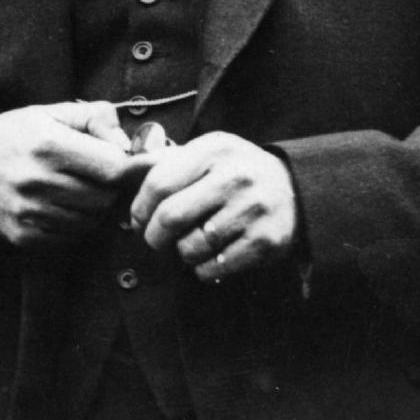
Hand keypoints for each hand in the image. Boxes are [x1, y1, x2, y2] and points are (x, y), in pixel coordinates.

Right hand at [0, 103, 142, 246]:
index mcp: (48, 145)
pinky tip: (59, 210)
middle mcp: (39, 181)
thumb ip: (92, 118)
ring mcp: (31, 214)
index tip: (129, 165)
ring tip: (75, 193)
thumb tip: (129, 142)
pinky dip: (73, 227)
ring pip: (91, 222)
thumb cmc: (5, 140)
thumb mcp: (44, 114)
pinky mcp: (24, 238)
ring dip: (92, 210)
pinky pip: (70, 239)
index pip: (114, 168)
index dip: (129, 168)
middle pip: (106, 198)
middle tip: (98, 179)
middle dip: (109, 189)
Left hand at [128, 134, 297, 279]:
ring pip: (190, 247)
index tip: (138, 220)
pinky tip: (213, 255)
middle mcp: (236, 177)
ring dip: (182, 253)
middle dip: (154, 237)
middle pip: (170, 217)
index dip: (140, 209)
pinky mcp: (264, 242)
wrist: (296, 189)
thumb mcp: (209, 153)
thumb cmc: (237, 173)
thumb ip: (169, 161)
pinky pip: (213, 267)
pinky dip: (204, 268)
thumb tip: (123, 170)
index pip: (159, 184)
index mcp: (215, 150)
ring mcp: (252, 210)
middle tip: (156, 241)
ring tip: (193, 244)